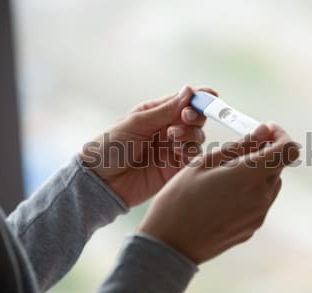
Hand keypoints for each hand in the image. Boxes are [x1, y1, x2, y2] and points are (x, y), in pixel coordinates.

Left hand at [80, 86, 217, 206]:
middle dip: (195, 116)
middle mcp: (166, 130)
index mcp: (155, 114)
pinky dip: (190, 150)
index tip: (210, 96)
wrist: (101, 182)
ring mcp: (171, 149)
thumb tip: (189, 91)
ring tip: (172, 138)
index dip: (199, 98)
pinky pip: (193, 156)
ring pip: (197, 137)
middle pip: (195, 119)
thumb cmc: (109, 147)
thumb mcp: (136, 124)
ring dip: (190, 134)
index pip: (183, 102)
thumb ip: (165, 110)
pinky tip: (176, 151)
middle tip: (185, 118)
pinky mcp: (174, 169)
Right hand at [139, 123, 298, 263]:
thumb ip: (240, 146)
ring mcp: (258, 216)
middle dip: (263, 153)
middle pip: (278, 167)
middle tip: (237, 151)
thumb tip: (263, 131)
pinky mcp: (252, 228)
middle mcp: (261, 197)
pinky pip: (259, 202)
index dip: (281, 136)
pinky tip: (223, 196)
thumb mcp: (204, 163)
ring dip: (257, 173)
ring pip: (269, 185)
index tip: (265, 131)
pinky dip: (249, 192)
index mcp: (250, 176)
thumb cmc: (180, 198)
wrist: (170, 244)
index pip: (288, 150)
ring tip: (225, 176)